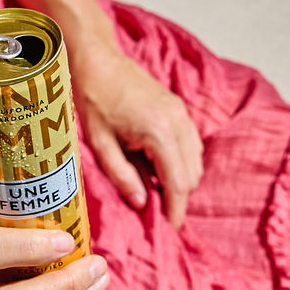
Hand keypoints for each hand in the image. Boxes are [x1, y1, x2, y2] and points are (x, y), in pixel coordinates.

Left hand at [72, 41, 202, 228]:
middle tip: (159, 213)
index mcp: (159, 132)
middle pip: (192, 175)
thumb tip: (141, 203)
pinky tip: (160, 167)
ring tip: (157, 192)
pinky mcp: (179, 108)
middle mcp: (178, 122)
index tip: (170, 229)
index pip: (178, 183)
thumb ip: (122, 176)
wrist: (99, 60)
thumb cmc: (93, 99)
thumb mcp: (100, 144)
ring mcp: (182, 113)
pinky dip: (182, 162)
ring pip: (196, 160)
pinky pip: (192, 145)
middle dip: (179, 197)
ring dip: (182, 179)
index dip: (176, 210)